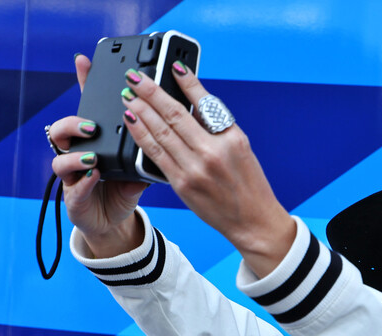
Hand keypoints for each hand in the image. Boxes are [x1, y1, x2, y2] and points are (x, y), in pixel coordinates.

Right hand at [49, 54, 147, 256]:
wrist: (115, 221)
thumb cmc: (126, 187)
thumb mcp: (140, 163)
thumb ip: (151, 144)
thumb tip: (173, 124)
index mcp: (96, 140)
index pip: (88, 108)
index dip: (84, 84)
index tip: (85, 61)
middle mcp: (79, 153)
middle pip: (64, 129)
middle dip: (75, 123)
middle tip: (93, 125)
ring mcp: (73, 175)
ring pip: (60, 157)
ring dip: (75, 154)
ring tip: (91, 156)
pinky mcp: (75, 198)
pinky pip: (74, 188)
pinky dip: (83, 182)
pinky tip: (93, 176)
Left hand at [118, 63, 294, 275]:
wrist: (253, 222)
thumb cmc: (248, 185)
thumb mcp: (241, 149)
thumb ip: (217, 128)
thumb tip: (189, 103)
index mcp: (232, 139)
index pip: (205, 103)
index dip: (186, 82)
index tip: (172, 67)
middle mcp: (213, 152)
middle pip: (175, 114)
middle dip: (151, 92)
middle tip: (136, 77)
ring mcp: (196, 168)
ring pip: (161, 132)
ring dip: (141, 110)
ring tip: (128, 95)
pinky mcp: (182, 184)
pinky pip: (155, 154)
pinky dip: (141, 135)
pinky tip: (132, 121)